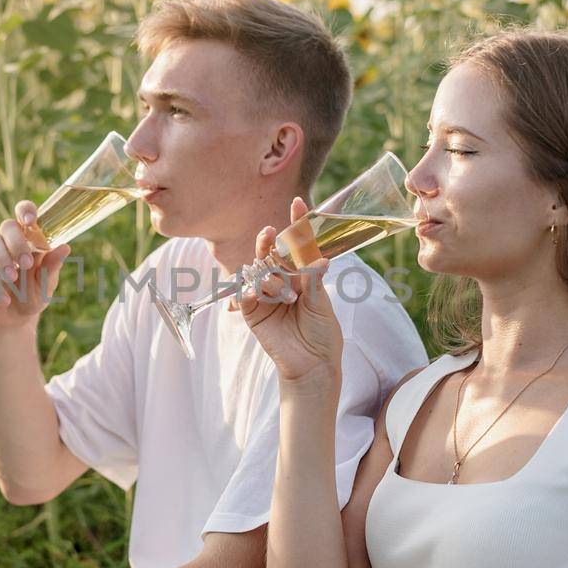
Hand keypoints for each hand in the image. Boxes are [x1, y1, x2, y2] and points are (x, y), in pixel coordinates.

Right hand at [0, 200, 69, 332]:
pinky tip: (4, 298)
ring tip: (13, 279)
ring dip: (2, 259)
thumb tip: (65, 248)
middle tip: (26, 264)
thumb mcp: (46, 283)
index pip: (24, 212)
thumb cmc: (33, 295)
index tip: (31, 222)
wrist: (14, 319)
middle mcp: (7, 240)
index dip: (26, 211)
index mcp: (28, 237)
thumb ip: (52, 266)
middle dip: (17, 243)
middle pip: (7, 225)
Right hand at [238, 197, 343, 383]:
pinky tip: (255, 293)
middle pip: (270, 254)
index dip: (297, 223)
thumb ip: (314, 280)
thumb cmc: (322, 333)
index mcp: (302, 276)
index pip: (297, 245)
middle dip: (268, 242)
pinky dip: (249, 291)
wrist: (312, 364)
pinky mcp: (252, 312)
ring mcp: (265, 296)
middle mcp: (282, 281)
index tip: (297, 202)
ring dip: (270, 279)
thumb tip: (319, 258)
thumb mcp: (322, 304)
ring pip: (258, 273)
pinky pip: (244, 295)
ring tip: (286, 297)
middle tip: (270, 233)